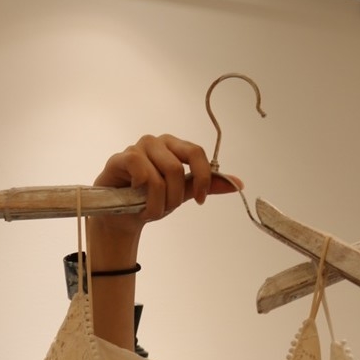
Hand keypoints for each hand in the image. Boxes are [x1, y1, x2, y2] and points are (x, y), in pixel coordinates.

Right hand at [88, 134, 240, 263]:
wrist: (122, 217)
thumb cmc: (151, 200)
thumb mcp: (183, 194)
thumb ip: (206, 186)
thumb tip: (238, 184)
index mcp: (175, 147)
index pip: (197, 153)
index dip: (203, 178)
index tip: (200, 201)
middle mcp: (157, 142)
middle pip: (178, 169)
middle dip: (174, 197)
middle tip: (166, 209)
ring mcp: (138, 148)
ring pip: (160, 177)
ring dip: (158, 203)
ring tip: (150, 209)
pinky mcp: (121, 158)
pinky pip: (140, 172)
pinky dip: (143, 195)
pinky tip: (136, 199)